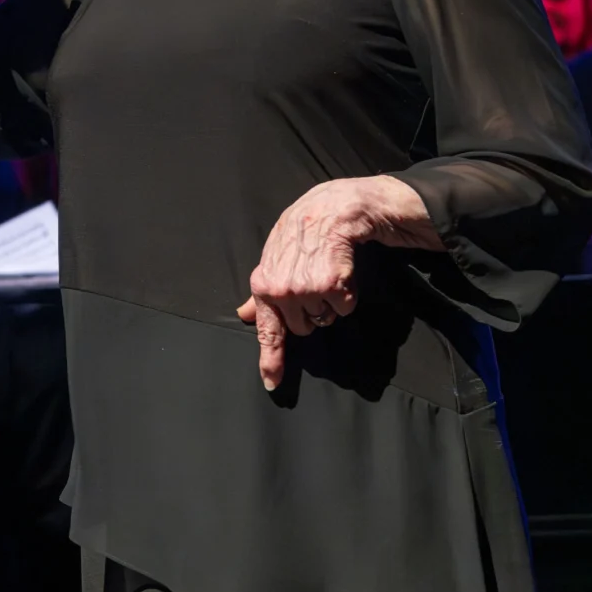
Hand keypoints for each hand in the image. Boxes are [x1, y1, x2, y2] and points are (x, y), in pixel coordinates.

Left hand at [237, 176, 434, 391]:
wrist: (333, 208)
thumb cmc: (302, 233)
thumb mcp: (273, 258)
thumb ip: (261, 293)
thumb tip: (244, 315)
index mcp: (264, 285)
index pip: (268, 331)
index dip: (271, 360)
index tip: (272, 383)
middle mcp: (283, 291)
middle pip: (303, 328)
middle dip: (311, 311)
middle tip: (313, 280)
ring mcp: (307, 289)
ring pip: (325, 319)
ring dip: (329, 301)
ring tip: (327, 270)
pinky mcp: (333, 286)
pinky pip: (344, 308)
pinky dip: (347, 293)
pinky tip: (342, 270)